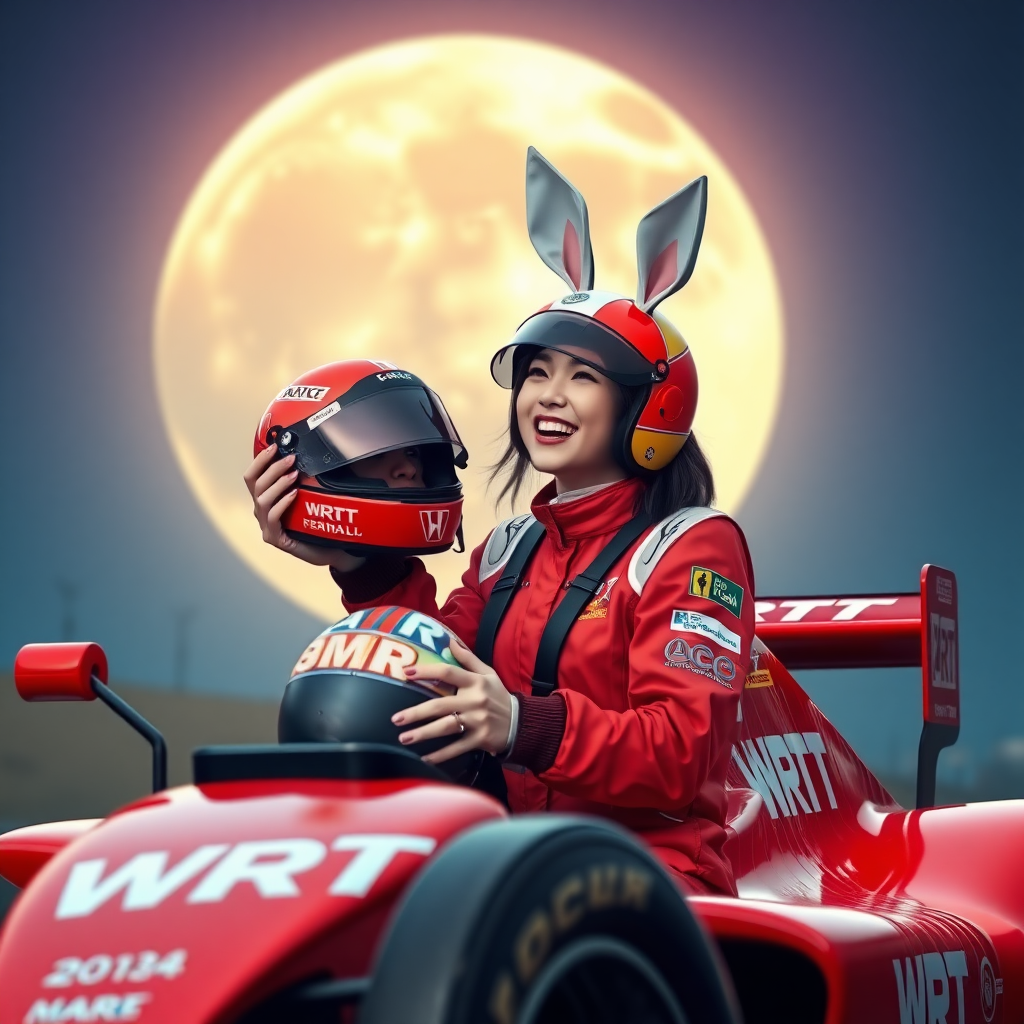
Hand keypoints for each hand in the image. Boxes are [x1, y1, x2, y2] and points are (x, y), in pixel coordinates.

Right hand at [243, 445, 365, 572]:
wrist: (330, 548)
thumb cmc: (317, 521)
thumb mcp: (308, 495)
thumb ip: (302, 479)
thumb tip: (308, 455)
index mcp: (265, 499)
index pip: (252, 476)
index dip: (260, 460)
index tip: (274, 446)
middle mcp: (262, 512)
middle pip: (255, 485)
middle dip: (272, 468)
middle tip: (291, 458)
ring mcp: (266, 526)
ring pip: (262, 500)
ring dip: (278, 483)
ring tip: (294, 474)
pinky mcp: (275, 539)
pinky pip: (273, 518)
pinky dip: (282, 503)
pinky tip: (294, 494)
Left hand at [391, 637, 513, 763]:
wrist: (521, 722)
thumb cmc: (498, 695)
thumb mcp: (488, 673)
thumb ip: (468, 658)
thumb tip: (449, 642)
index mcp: (475, 682)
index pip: (448, 672)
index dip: (426, 671)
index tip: (406, 673)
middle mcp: (475, 700)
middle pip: (440, 705)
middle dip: (416, 713)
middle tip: (395, 719)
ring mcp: (477, 721)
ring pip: (445, 727)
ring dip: (423, 734)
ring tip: (403, 739)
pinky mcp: (480, 739)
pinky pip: (456, 748)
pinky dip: (440, 755)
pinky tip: (423, 759)